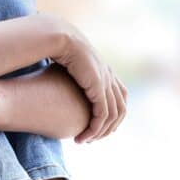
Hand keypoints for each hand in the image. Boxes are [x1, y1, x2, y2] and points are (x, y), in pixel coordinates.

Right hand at [51, 21, 127, 142]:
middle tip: (93, 138)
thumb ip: (71, 76)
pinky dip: (95, 128)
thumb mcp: (67, 65)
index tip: (95, 124)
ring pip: (113, 115)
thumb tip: (63, 84)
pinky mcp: (98, 88)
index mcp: (106, 70)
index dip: (112, 113)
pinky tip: (83, 136)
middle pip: (121, 108)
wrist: (61, 38)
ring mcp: (106, 82)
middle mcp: (110, 77)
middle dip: (110, 127)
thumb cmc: (58, 50)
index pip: (120, 96)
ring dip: (100, 131)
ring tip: (86, 140)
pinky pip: (102, 114)